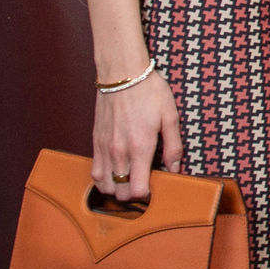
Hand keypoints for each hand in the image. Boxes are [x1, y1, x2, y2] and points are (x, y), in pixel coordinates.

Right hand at [92, 70, 182, 199]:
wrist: (122, 74)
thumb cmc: (149, 92)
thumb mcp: (170, 116)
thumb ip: (173, 146)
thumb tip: (174, 169)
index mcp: (140, 148)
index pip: (138, 190)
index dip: (148, 194)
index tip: (156, 187)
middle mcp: (119, 152)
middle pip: (120, 192)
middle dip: (133, 195)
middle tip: (145, 184)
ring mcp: (104, 148)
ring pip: (104, 185)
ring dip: (117, 188)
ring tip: (129, 181)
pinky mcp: (95, 142)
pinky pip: (95, 172)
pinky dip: (103, 179)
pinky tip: (115, 173)